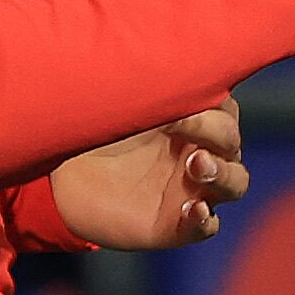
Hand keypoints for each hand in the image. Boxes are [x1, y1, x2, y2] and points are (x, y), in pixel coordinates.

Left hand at [51, 103, 247, 252]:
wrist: (60, 177)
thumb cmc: (95, 130)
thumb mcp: (121, 105)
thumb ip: (152, 91)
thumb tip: (173, 67)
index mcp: (191, 122)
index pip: (225, 114)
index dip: (213, 111)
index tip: (183, 108)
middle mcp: (199, 153)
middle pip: (232, 146)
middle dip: (220, 140)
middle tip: (190, 136)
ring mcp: (191, 190)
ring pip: (234, 184)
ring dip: (223, 175)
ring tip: (199, 168)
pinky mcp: (177, 225)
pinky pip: (207, 226)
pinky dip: (204, 219)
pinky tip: (192, 210)